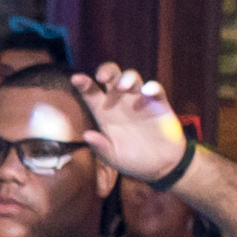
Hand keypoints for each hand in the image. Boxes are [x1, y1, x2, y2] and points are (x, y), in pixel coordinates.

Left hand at [68, 62, 189, 181]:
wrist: (160, 166)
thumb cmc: (132, 161)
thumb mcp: (112, 157)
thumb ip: (100, 147)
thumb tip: (86, 135)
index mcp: (104, 112)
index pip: (90, 93)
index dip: (83, 83)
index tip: (75, 79)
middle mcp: (120, 102)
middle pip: (112, 77)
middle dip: (106, 71)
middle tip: (102, 77)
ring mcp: (140, 100)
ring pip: (132, 77)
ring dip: (127, 78)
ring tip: (123, 87)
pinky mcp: (159, 103)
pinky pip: (155, 88)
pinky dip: (151, 87)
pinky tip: (147, 92)